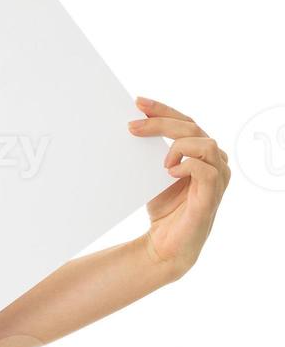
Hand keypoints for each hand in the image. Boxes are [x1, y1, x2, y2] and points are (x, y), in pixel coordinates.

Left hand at [128, 96, 229, 279]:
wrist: (164, 244)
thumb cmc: (164, 208)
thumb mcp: (152, 173)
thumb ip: (150, 152)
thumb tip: (130, 126)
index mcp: (202, 153)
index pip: (186, 122)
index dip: (163, 110)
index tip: (138, 102)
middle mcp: (215, 162)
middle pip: (192, 128)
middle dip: (161, 123)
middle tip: (132, 126)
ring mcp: (217, 179)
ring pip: (205, 144)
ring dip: (178, 145)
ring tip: (160, 161)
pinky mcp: (212, 197)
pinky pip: (207, 171)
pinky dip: (187, 166)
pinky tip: (170, 172)